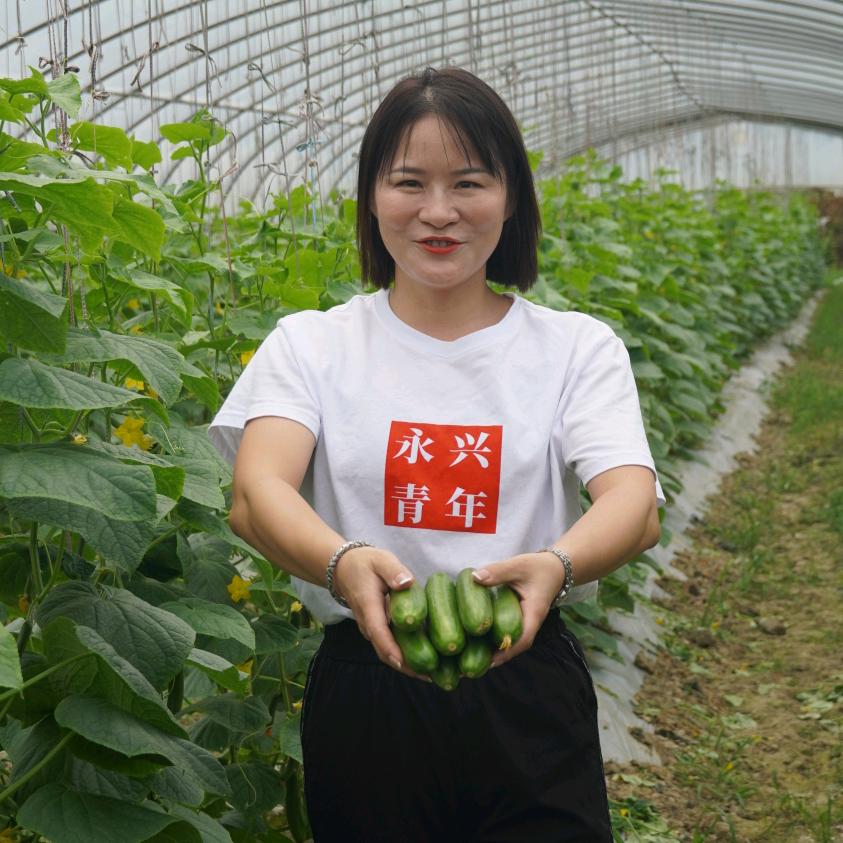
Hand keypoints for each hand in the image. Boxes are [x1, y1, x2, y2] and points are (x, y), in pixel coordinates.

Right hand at [333, 545, 431, 682]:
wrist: (344, 569)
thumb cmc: (366, 563)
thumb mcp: (381, 560)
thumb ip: (394, 571)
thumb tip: (407, 583)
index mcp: (369, 606)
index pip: (378, 631)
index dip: (390, 648)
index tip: (404, 662)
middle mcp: (368, 623)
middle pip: (384, 651)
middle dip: (406, 666)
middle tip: (432, 676)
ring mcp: (372, 629)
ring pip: (388, 652)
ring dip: (408, 665)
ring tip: (435, 674)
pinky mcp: (377, 630)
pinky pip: (390, 647)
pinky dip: (406, 656)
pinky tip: (426, 662)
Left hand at [472, 552, 564, 668]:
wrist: (555, 567)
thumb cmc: (538, 566)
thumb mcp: (518, 565)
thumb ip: (498, 571)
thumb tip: (474, 577)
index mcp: (534, 613)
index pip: (523, 638)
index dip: (507, 651)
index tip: (490, 661)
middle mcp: (531, 622)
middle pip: (516, 645)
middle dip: (497, 657)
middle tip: (474, 666)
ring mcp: (526, 622)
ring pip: (512, 641)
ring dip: (496, 650)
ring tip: (473, 661)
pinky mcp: (520, 618)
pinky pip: (509, 632)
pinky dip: (496, 638)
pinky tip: (479, 642)